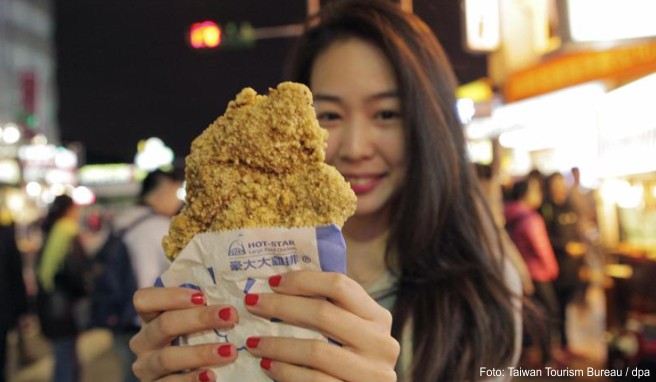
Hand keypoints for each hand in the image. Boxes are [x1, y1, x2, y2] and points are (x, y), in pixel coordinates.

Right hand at [129, 287, 238, 380]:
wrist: (187, 375)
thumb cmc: (196, 338)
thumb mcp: (194, 320)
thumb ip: (204, 304)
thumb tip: (240, 290)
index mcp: (151, 317)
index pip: (144, 299)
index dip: (170, 296)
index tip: (201, 296)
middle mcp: (143, 341)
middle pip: (163, 325)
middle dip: (199, 319)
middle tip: (231, 315)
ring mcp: (146, 366)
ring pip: (167, 358)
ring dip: (200, 353)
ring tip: (229, 351)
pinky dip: (191, 379)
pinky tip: (211, 376)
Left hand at [243, 270, 399, 381]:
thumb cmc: (351, 362)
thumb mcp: (351, 332)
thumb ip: (330, 311)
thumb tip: (280, 285)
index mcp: (378, 318)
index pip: (340, 286)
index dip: (304, 280)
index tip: (273, 282)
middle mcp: (381, 343)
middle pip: (324, 314)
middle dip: (282, 306)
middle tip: (253, 303)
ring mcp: (372, 373)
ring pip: (316, 350)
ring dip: (277, 344)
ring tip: (253, 341)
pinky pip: (314, 380)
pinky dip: (286, 371)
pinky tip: (268, 365)